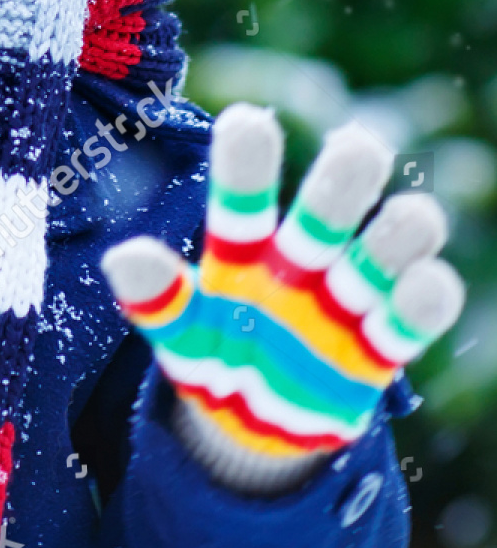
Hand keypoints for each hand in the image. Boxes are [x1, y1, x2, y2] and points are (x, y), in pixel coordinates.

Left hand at [102, 104, 463, 493]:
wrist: (256, 426)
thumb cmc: (214, 355)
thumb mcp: (178, 333)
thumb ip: (156, 299)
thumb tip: (123, 258)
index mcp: (242, 248)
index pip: (243, 197)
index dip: (247, 163)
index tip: (247, 121)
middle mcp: (300, 261)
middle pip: (329, 206)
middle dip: (345, 178)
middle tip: (357, 146)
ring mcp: (345, 300)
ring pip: (387, 248)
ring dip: (402, 232)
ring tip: (410, 217)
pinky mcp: (380, 346)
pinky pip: (412, 315)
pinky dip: (425, 298)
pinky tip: (424, 283)